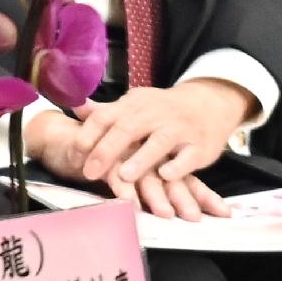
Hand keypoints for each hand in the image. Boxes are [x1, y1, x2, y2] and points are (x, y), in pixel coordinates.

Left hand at [23, 78, 252, 218]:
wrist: (207, 104)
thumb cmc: (162, 110)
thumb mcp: (133, 106)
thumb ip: (105, 111)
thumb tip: (74, 105)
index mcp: (134, 106)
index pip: (106, 116)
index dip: (88, 136)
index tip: (74, 157)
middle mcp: (155, 114)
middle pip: (128, 128)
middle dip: (107, 150)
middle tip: (89, 172)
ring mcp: (178, 129)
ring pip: (159, 141)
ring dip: (141, 158)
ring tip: (124, 175)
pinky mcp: (198, 146)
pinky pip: (188, 156)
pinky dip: (177, 166)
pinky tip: (165, 175)